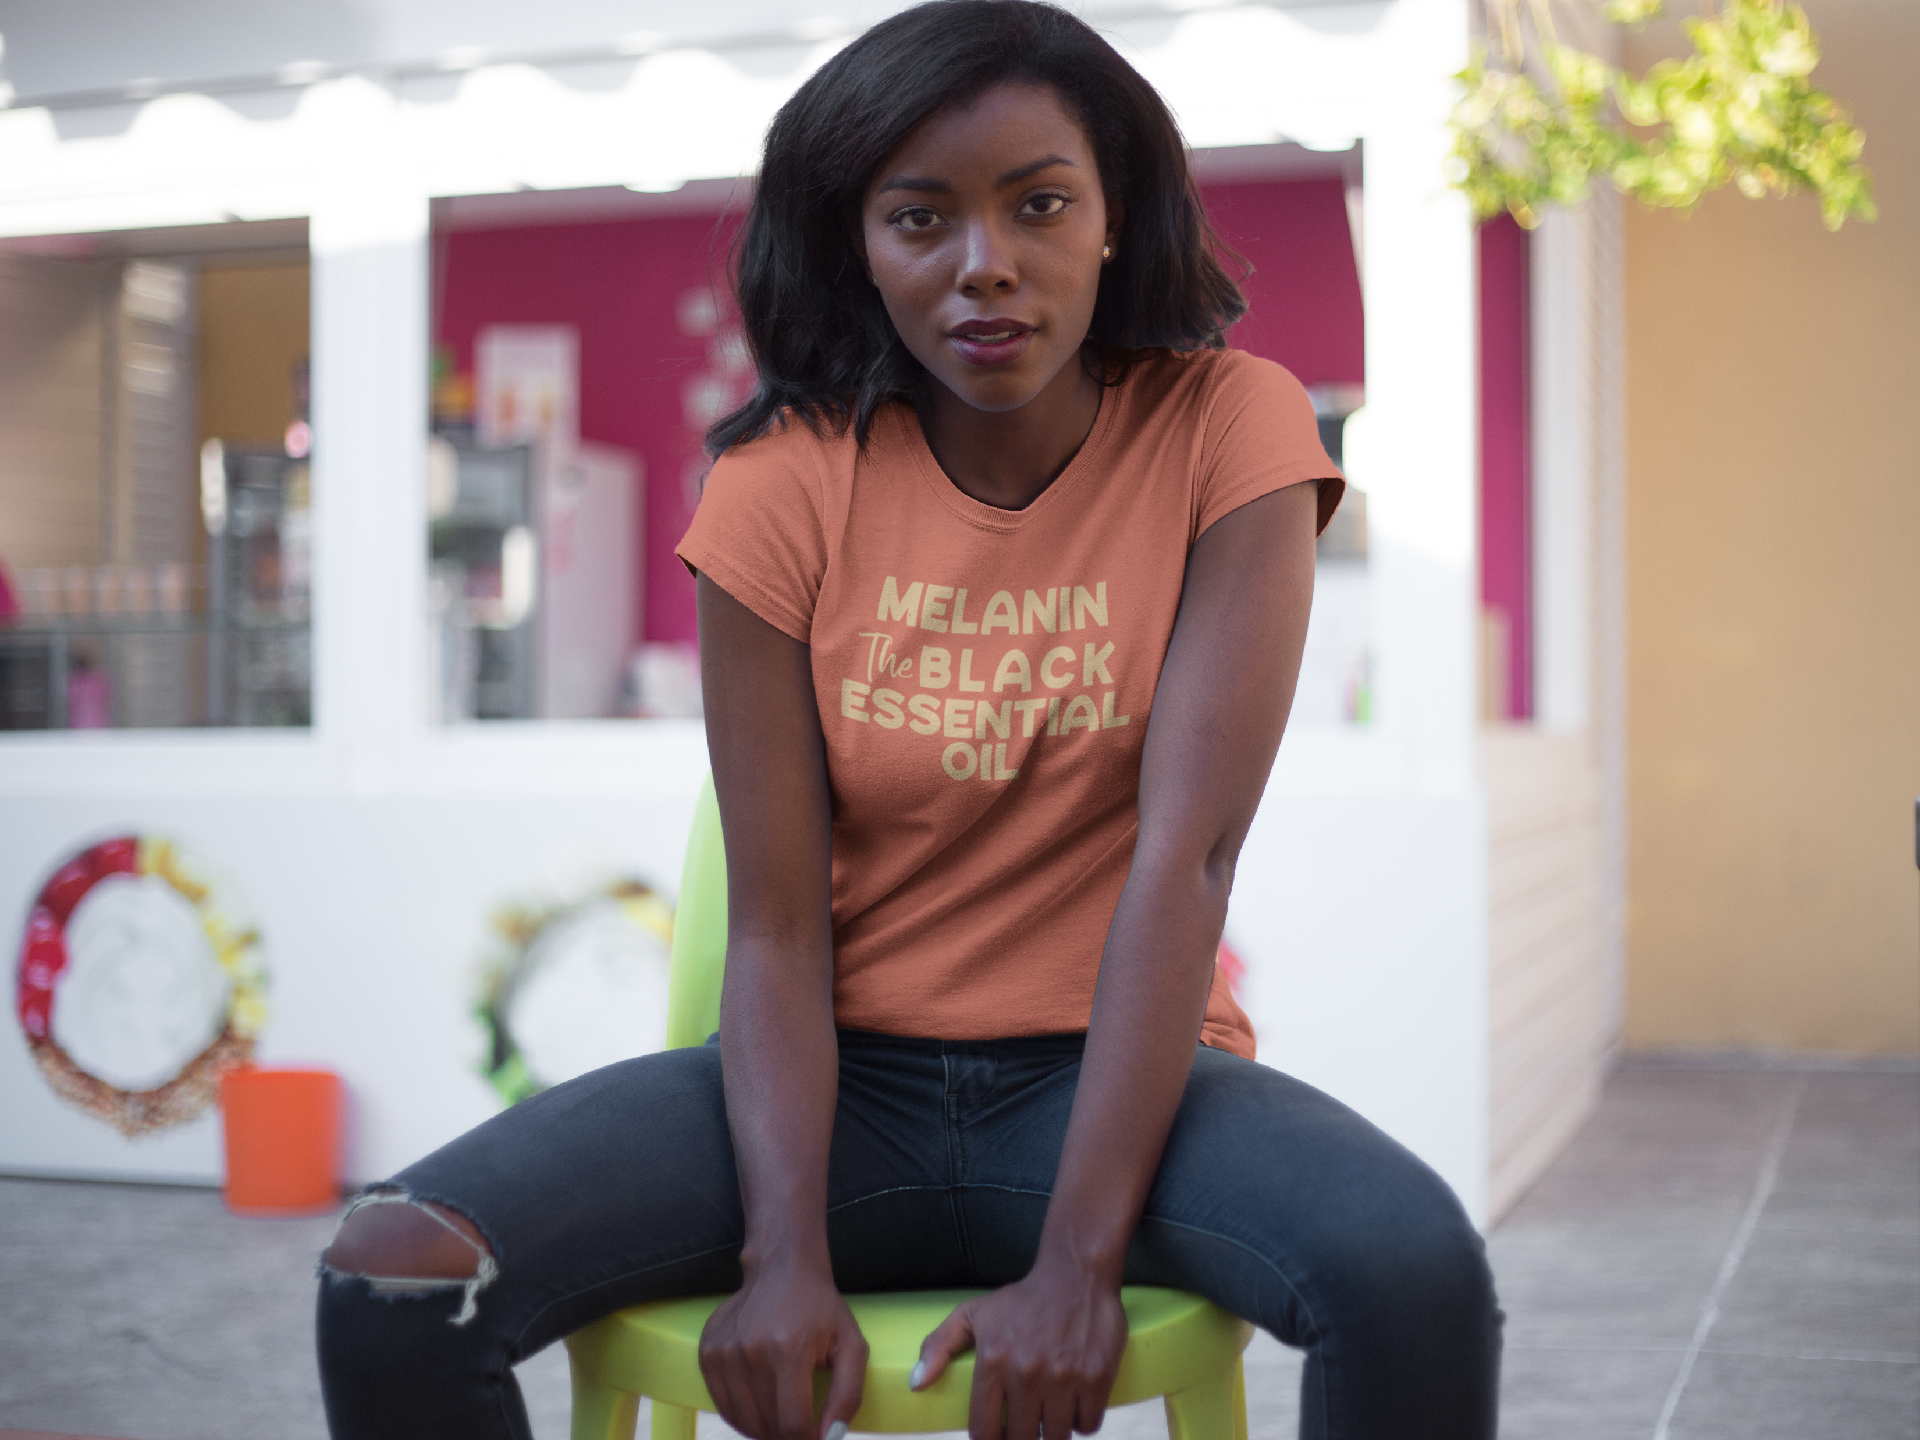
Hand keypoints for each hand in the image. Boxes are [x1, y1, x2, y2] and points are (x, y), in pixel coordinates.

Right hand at [699, 1255, 868, 1439]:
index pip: (792, 1424)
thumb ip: (848, 1395)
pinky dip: (744, 1417)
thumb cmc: (820, 1308)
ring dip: (766, 1431)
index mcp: (788, 1349)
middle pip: (767, 1427)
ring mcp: (724, 1352)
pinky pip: (724, 1407)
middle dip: (789, 1436)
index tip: (817, 1438)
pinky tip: (762, 1404)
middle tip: (803, 1425)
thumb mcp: (851, 1345)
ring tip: (783, 1416)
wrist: (780, 1269)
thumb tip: (830, 1438)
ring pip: (744, 1422)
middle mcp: (750, 1351)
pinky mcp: (708, 1353)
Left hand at [912, 1261, 1127, 1439]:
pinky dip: (1082, 1421)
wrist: (1076, 1275)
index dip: (989, 1439)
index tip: (996, 1434)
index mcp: (993, 1361)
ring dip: (1053, 1432)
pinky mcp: (1097, 1377)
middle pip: (1021, 1439)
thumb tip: (916, 1385)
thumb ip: (939, 1346)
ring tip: (1050, 1413)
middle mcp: (1027, 1373)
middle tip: (1025, 1425)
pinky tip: (1074, 1404)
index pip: (983, 1431)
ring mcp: (1064, 1377)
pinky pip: (1088, 1424)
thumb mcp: (973, 1313)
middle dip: (1022, 1437)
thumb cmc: (1023, 1299)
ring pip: (1056, 1438)